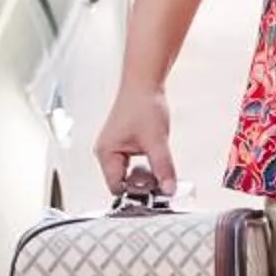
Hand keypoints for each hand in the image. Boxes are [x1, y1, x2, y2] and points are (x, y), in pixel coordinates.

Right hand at [95, 81, 175, 198]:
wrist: (145, 83)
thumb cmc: (142, 104)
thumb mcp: (156, 141)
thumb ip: (163, 168)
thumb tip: (168, 189)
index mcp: (106, 154)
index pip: (117, 188)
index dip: (136, 192)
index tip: (154, 193)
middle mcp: (107, 153)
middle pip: (122, 183)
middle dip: (142, 183)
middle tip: (159, 177)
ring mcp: (115, 148)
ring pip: (130, 174)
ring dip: (145, 173)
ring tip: (158, 162)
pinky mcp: (125, 144)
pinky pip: (134, 163)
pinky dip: (146, 165)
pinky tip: (156, 157)